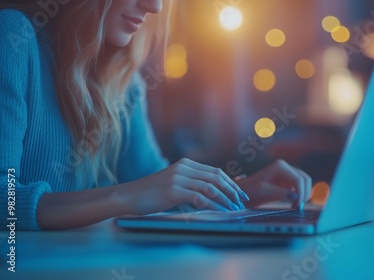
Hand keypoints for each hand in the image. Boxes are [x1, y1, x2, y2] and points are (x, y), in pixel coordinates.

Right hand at [120, 158, 249, 214]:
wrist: (128, 196)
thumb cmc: (151, 194)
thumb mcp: (173, 184)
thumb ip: (191, 185)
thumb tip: (212, 193)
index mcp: (185, 164)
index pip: (215, 171)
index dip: (231, 182)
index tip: (240, 193)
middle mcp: (184, 168)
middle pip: (216, 177)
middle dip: (232, 190)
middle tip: (242, 201)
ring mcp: (178, 178)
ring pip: (210, 187)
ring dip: (225, 199)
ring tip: (233, 208)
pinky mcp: (173, 190)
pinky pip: (199, 197)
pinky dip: (213, 205)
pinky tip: (219, 211)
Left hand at [236, 160, 311, 209]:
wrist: (244, 192)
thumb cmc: (251, 191)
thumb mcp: (264, 192)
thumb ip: (281, 193)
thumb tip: (296, 196)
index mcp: (280, 167)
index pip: (299, 180)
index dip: (301, 193)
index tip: (296, 206)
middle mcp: (285, 167)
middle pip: (305, 179)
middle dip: (304, 193)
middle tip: (298, 207)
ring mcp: (287, 173)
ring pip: (305, 182)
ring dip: (304, 194)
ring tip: (296, 206)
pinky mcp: (287, 180)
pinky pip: (300, 186)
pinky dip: (300, 194)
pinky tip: (294, 203)